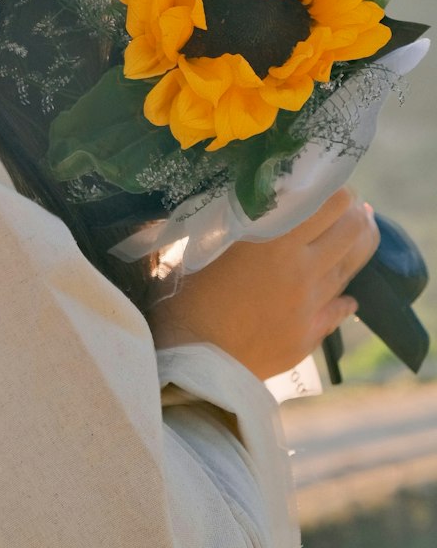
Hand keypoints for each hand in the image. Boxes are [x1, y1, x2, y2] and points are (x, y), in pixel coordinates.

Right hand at [147, 188, 380, 380]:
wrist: (194, 364)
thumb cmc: (185, 299)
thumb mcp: (200, 248)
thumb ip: (225, 225)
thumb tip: (230, 205)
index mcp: (274, 243)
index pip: (326, 204)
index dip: (335, 190)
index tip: (330, 183)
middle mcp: (301, 271)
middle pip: (349, 232)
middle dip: (354, 214)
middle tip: (348, 206)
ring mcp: (309, 306)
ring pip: (349, 269)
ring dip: (357, 246)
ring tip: (361, 232)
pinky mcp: (307, 336)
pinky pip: (336, 311)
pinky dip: (343, 300)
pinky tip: (346, 297)